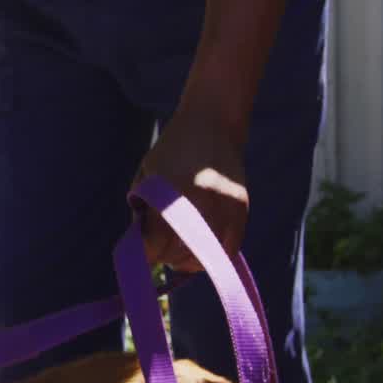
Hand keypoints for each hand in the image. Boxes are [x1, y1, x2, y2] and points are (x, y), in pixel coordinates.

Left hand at [135, 108, 248, 274]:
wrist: (212, 122)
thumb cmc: (171, 150)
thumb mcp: (147, 174)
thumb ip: (141, 210)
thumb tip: (142, 250)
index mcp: (171, 190)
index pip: (155, 240)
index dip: (145, 252)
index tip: (140, 253)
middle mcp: (201, 200)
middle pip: (178, 251)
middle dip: (163, 256)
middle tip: (157, 252)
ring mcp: (225, 206)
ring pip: (204, 256)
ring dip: (186, 260)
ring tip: (175, 253)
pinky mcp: (242, 208)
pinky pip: (228, 249)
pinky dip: (211, 256)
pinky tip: (198, 251)